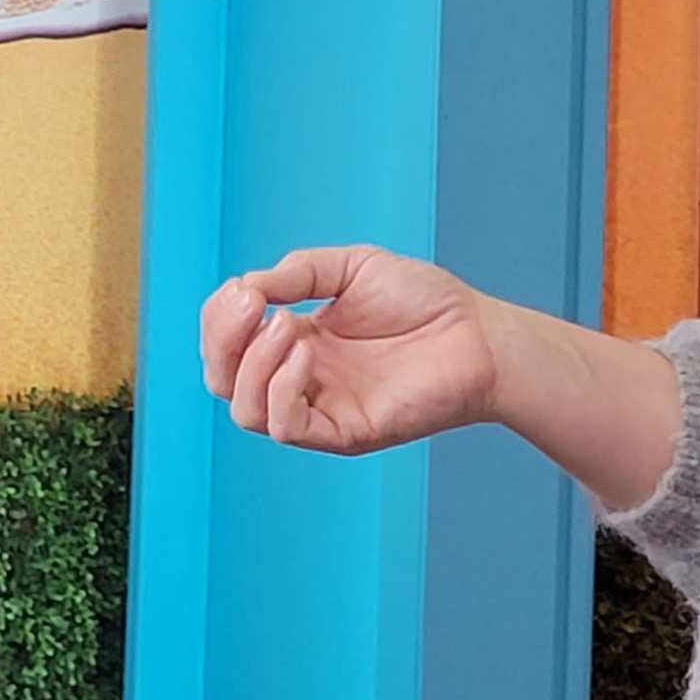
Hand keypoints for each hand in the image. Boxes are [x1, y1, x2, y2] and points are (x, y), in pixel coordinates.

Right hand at [199, 244, 504, 456]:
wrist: (480, 335)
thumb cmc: (425, 301)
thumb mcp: (351, 267)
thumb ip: (297, 273)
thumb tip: (244, 288)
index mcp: (297, 342)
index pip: (228, 345)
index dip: (219, 318)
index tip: (243, 287)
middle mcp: (301, 379)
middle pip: (223, 381)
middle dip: (220, 342)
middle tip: (249, 303)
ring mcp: (322, 408)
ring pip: (246, 412)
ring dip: (250, 364)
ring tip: (284, 324)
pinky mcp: (345, 432)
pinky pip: (288, 427)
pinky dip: (281, 389)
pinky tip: (305, 353)